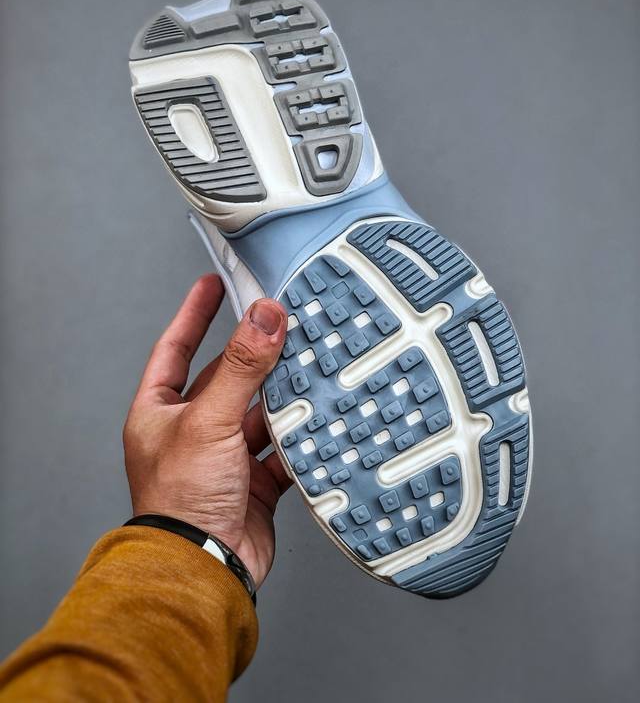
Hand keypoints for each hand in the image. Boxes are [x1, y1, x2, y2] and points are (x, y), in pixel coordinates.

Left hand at [123, 274, 290, 587]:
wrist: (203, 570)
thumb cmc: (180, 501)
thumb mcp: (209, 420)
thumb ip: (242, 367)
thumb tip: (264, 316)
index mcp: (160, 412)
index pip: (176, 348)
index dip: (194, 313)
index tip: (213, 283)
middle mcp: (190, 431)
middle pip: (227, 378)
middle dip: (255, 355)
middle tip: (282, 323)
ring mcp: (223, 457)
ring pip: (259, 412)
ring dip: (282, 396)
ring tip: (308, 367)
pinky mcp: (252, 482)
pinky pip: (280, 449)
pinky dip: (299, 436)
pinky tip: (317, 420)